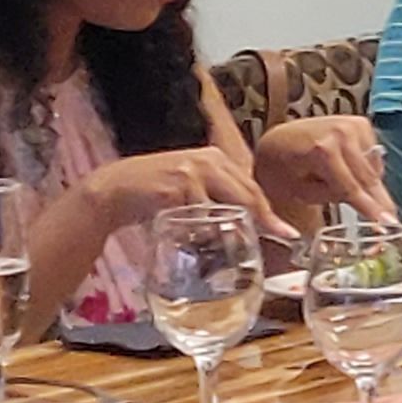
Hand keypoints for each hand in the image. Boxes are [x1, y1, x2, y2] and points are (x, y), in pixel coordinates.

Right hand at [77, 147, 285, 246]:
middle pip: (248, 196)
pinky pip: (200, 216)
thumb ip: (218, 199)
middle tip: (280, 239)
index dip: (269, 213)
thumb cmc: (155, 195)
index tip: (288, 233)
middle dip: (264, 221)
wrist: (113, 191)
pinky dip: (201, 232)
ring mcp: (192, 172)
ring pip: (227, 208)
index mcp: (215, 158)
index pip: (252, 188)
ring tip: (224, 244)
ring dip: (228, 231)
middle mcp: (208, 160)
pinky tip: (194, 239)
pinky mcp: (177, 187)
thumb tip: (251, 224)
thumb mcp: (192, 189)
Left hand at [255, 115, 400, 223]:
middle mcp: (341, 132)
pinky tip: (351, 173)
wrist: (278, 141)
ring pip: (373, 168)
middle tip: (391, 221)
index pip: (351, 186)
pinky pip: (373, 157)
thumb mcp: (303, 192)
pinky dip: (367, 169)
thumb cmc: (282, 170)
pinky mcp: (361, 124)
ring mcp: (353, 124)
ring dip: (371, 186)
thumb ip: (335, 197)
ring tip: (361, 198)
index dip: (370, 207)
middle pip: (368, 177)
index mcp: (322, 149)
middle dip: (379, 201)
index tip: (387, 224)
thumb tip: (367, 205)